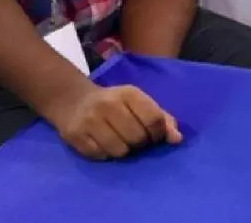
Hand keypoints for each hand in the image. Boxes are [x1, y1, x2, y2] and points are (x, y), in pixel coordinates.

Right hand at [47, 84, 182, 159]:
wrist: (74, 100)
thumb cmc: (115, 104)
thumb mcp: (139, 103)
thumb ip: (162, 119)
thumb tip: (177, 139)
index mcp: (129, 94)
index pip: (154, 119)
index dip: (159, 133)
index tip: (154, 136)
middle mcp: (109, 105)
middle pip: (137, 138)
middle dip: (140, 143)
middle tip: (135, 139)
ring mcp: (90, 120)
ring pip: (120, 151)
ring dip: (124, 151)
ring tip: (120, 141)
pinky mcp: (76, 136)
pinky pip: (101, 156)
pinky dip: (106, 154)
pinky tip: (103, 143)